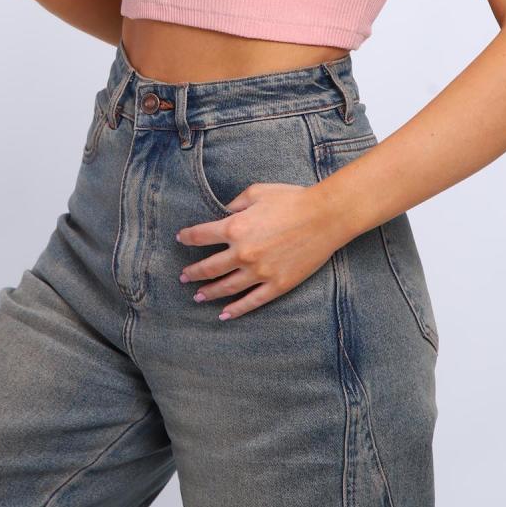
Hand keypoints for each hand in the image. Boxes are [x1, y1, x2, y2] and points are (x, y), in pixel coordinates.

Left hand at [176, 181, 344, 320]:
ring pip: (226, 287)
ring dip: (209, 293)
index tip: (181, 239)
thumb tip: (223, 213)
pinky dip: (236, 309)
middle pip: (209, 268)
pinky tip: (224, 314)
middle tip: (183, 277)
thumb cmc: (291, 199)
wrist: (324, 217)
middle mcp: (242, 253)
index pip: (201, 236)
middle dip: (193, 273)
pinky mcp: (277, 285)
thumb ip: (235, 203)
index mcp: (234, 227)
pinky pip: (251, 301)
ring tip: (198, 297)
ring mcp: (259, 272)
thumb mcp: (257, 192)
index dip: (187, 237)